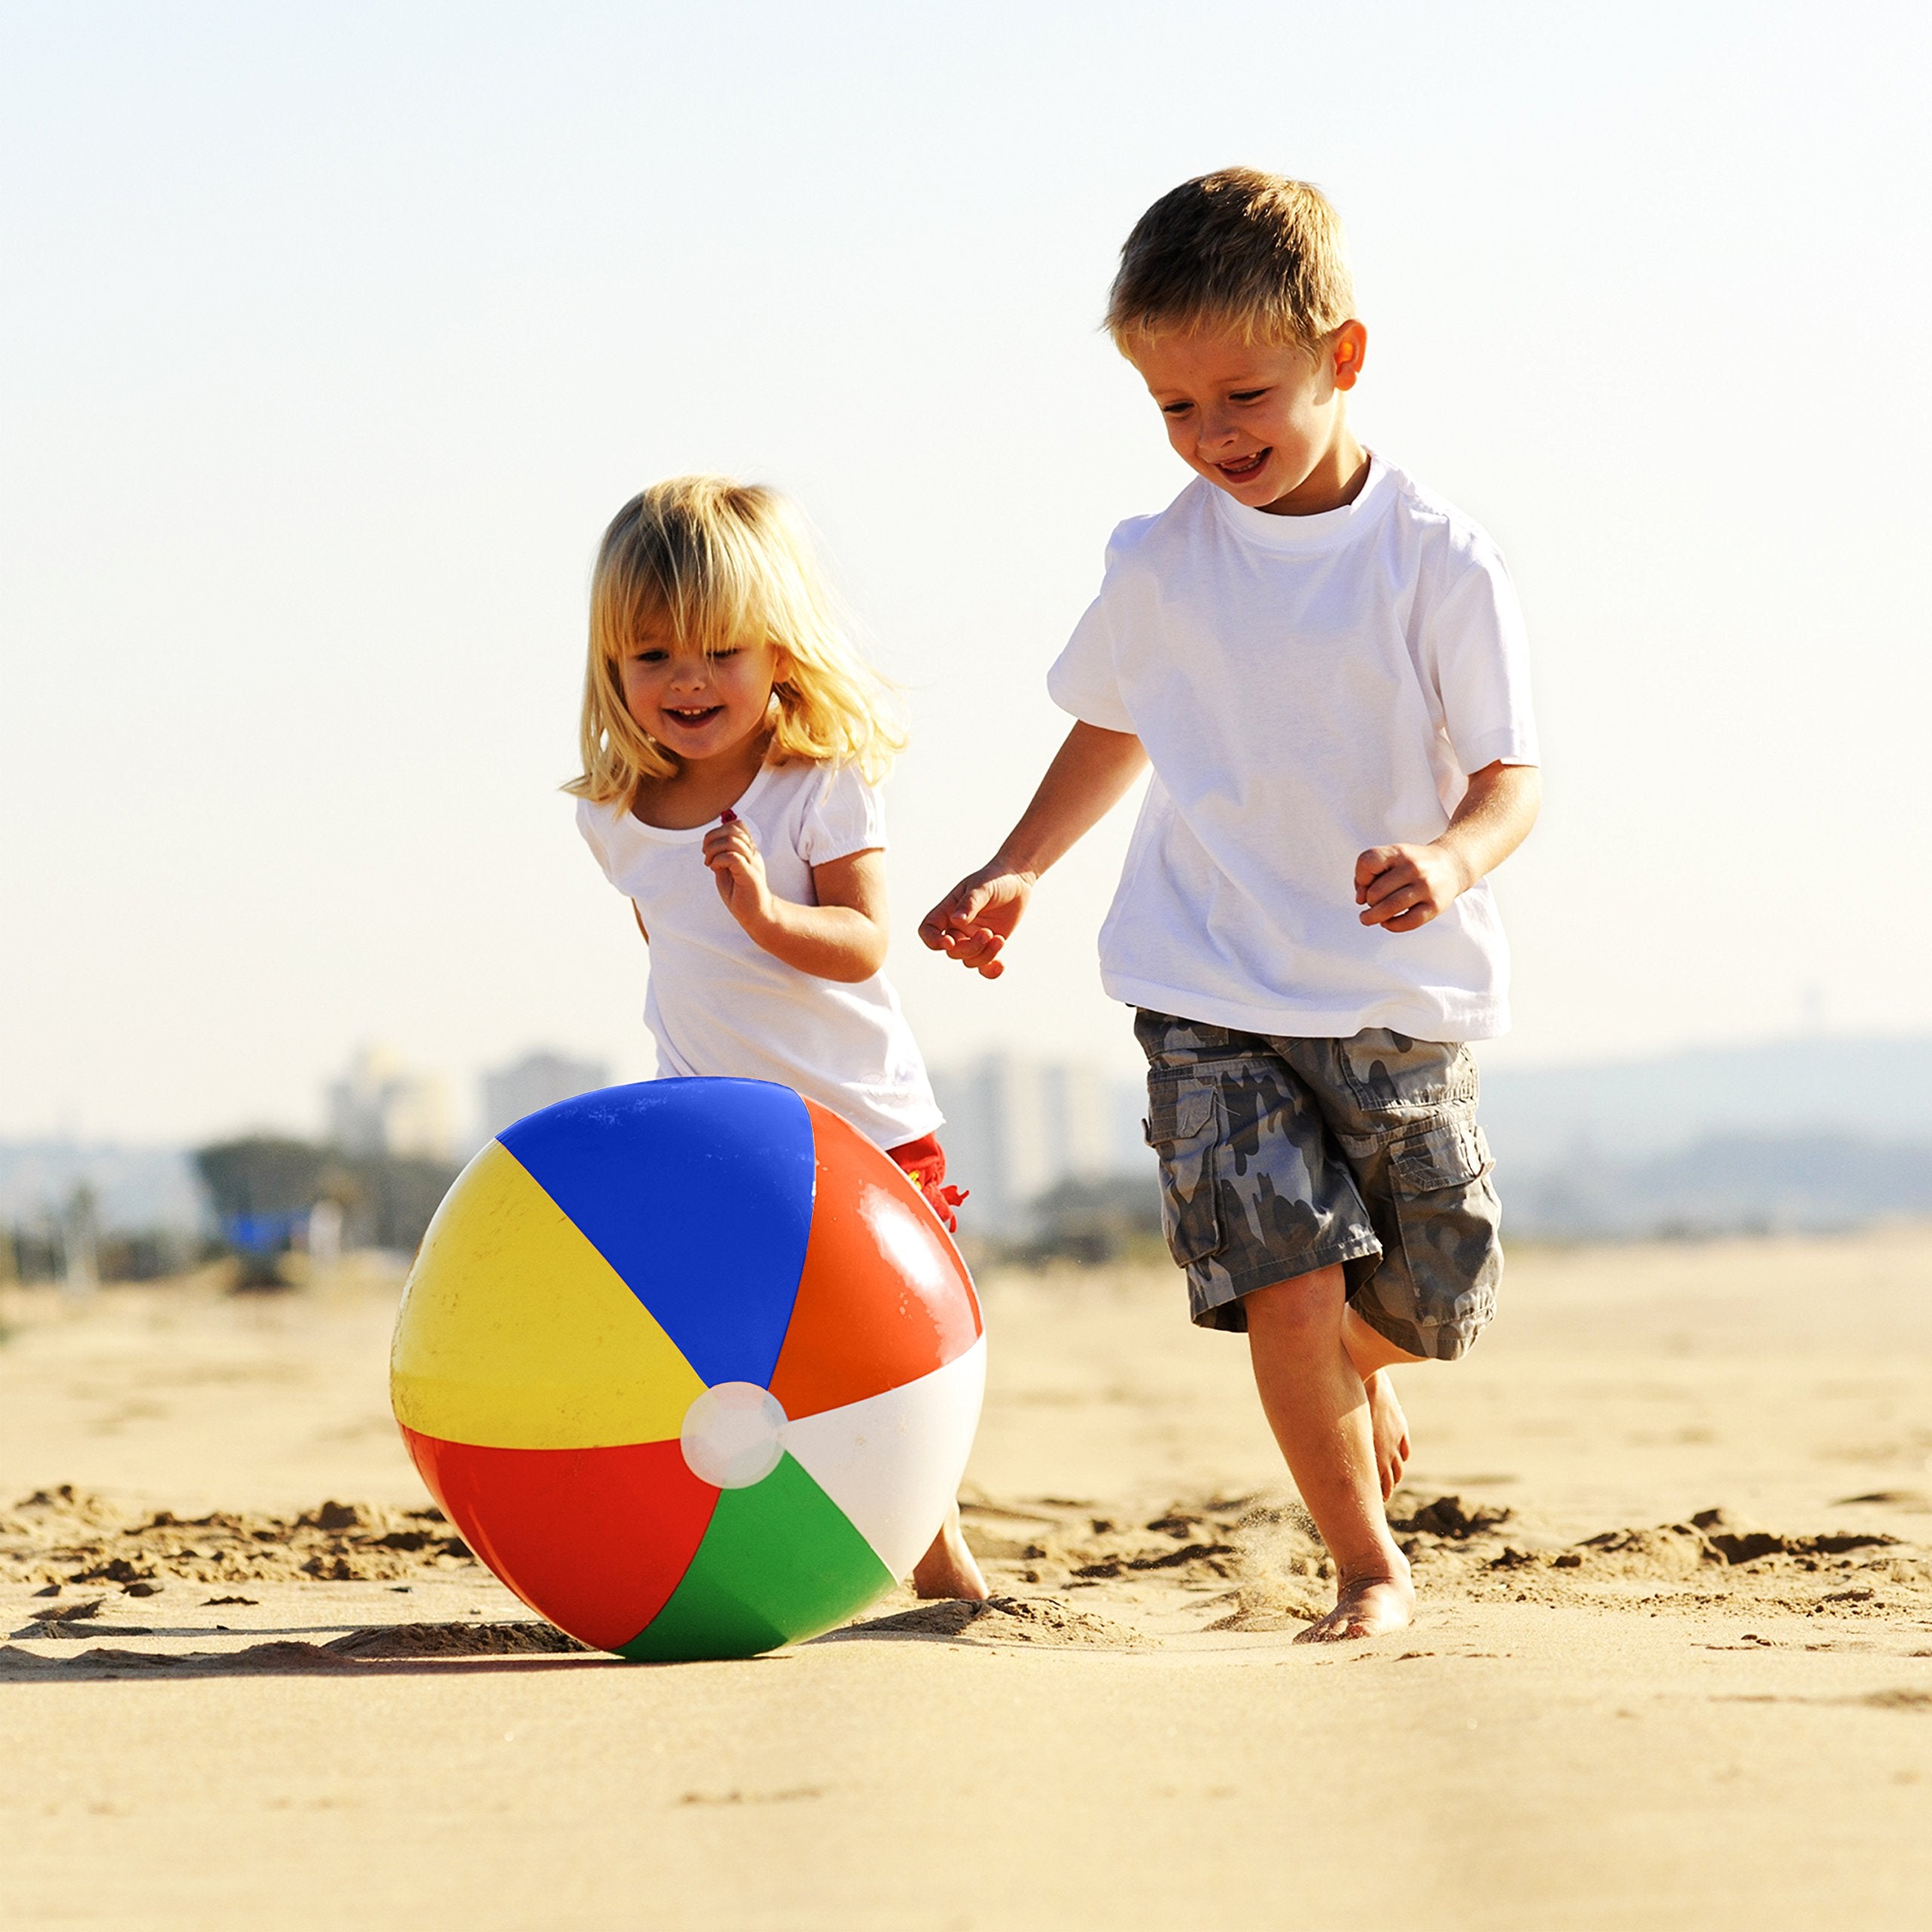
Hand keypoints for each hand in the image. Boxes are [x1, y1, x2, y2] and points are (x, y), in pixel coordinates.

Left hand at [703, 811, 773, 929]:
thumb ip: (721, 855)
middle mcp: (752, 854)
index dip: (719, 831)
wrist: (756, 915)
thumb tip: (709, 842)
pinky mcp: (749, 876)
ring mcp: (752, 864)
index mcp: (748, 851)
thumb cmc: (740, 894)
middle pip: (733, 829)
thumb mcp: (727, 870)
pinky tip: (715, 869)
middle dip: (712, 837)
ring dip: (714, 849)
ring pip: (733, 841)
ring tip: (710, 863)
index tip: (710, 848)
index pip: (738, 825)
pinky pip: (733, 857)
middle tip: (706, 854)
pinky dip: (719, 860)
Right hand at [918, 862, 1033, 979]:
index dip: (933, 940)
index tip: (949, 942)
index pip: (928, 930)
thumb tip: (956, 920)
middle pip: (952, 950)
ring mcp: (972, 938)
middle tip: (989, 933)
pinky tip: (1001, 965)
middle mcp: (956, 928)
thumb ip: (970, 903)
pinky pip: (984, 966)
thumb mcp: (982, 887)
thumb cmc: (994, 879)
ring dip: (984, 955)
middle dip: (969, 947)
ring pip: (968, 960)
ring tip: (1000, 939)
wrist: (1016, 882)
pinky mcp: (989, 946)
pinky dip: (990, 970)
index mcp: (947, 911)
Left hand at [1354, 841, 1470, 931]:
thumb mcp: (1391, 857)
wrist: (1450, 865)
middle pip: (1376, 891)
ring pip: (1390, 908)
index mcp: (1399, 852)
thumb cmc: (1411, 865)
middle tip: (1371, 903)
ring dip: (1373, 917)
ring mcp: (1425, 887)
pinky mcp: (1435, 906)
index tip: (1365, 885)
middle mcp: (1413, 868)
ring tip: (1368, 918)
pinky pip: (1408, 922)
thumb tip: (1360, 899)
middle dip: (1368, 901)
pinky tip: (1387, 922)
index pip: (1368, 862)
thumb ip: (1368, 872)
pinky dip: (1392, 925)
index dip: (1360, 877)